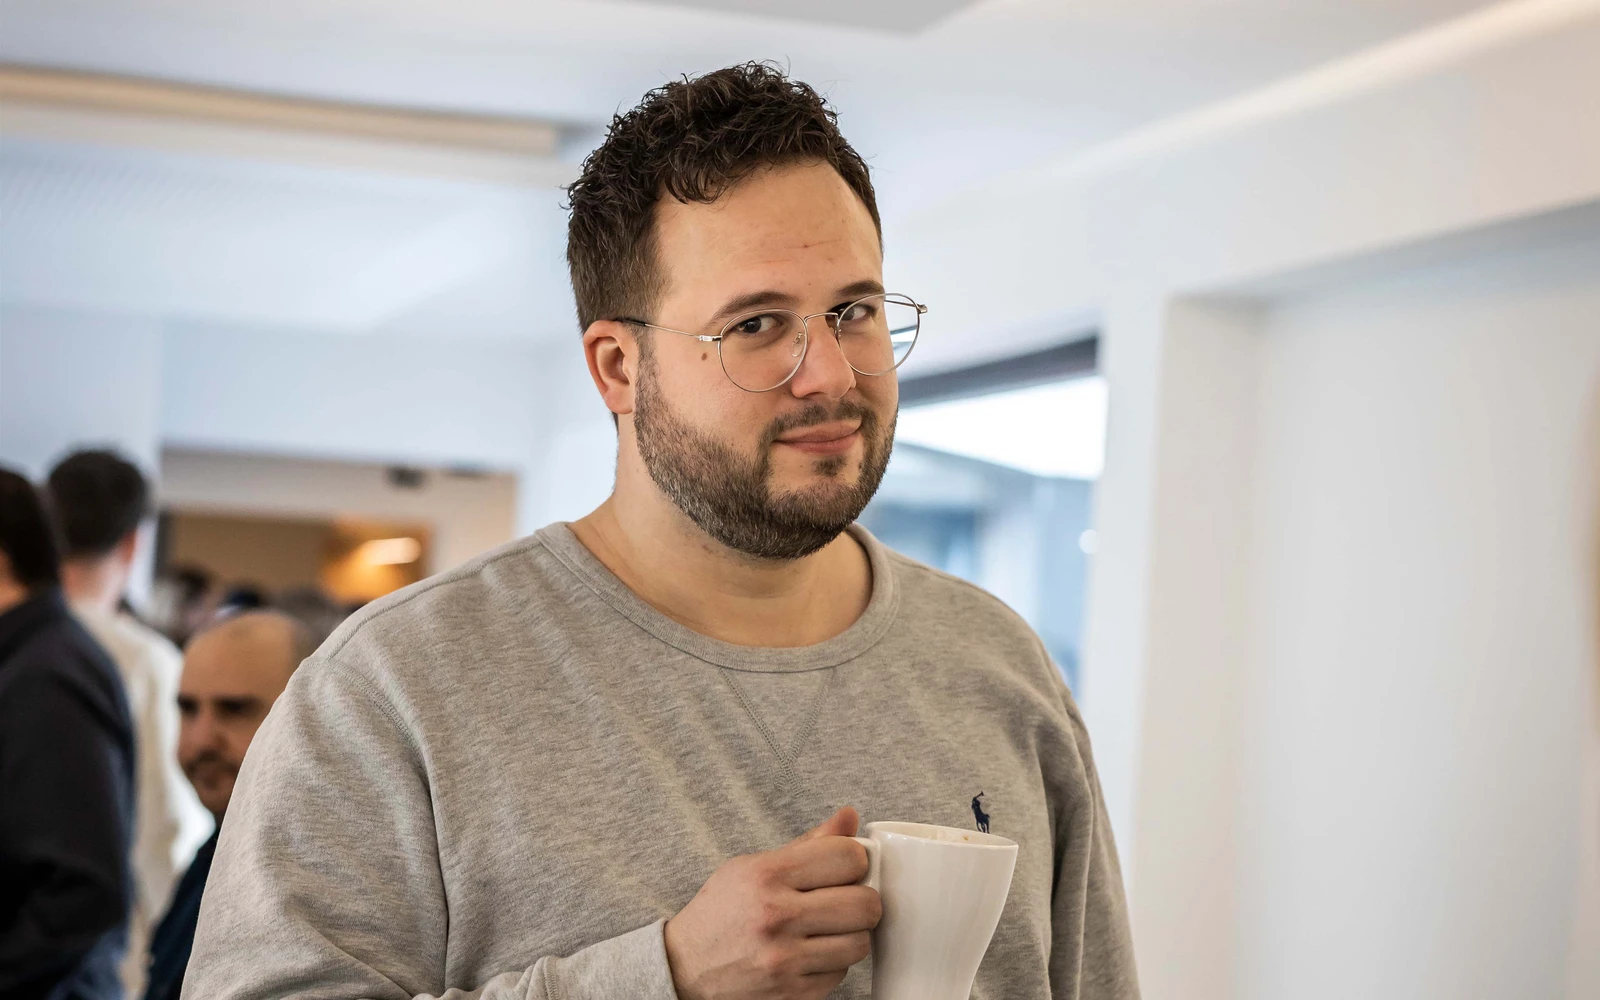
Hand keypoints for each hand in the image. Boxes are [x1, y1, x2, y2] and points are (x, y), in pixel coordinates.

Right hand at [664, 807, 881, 999]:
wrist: (683, 968)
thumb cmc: (721, 912)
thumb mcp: (752, 866)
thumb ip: (808, 845)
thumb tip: (850, 818)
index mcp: (767, 875)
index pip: (848, 856)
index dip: (856, 860)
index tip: (847, 868)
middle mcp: (776, 916)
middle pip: (865, 903)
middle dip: (862, 900)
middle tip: (846, 901)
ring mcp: (784, 959)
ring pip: (860, 943)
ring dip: (850, 936)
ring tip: (827, 930)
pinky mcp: (791, 994)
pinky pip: (841, 974)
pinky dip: (831, 964)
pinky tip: (809, 954)